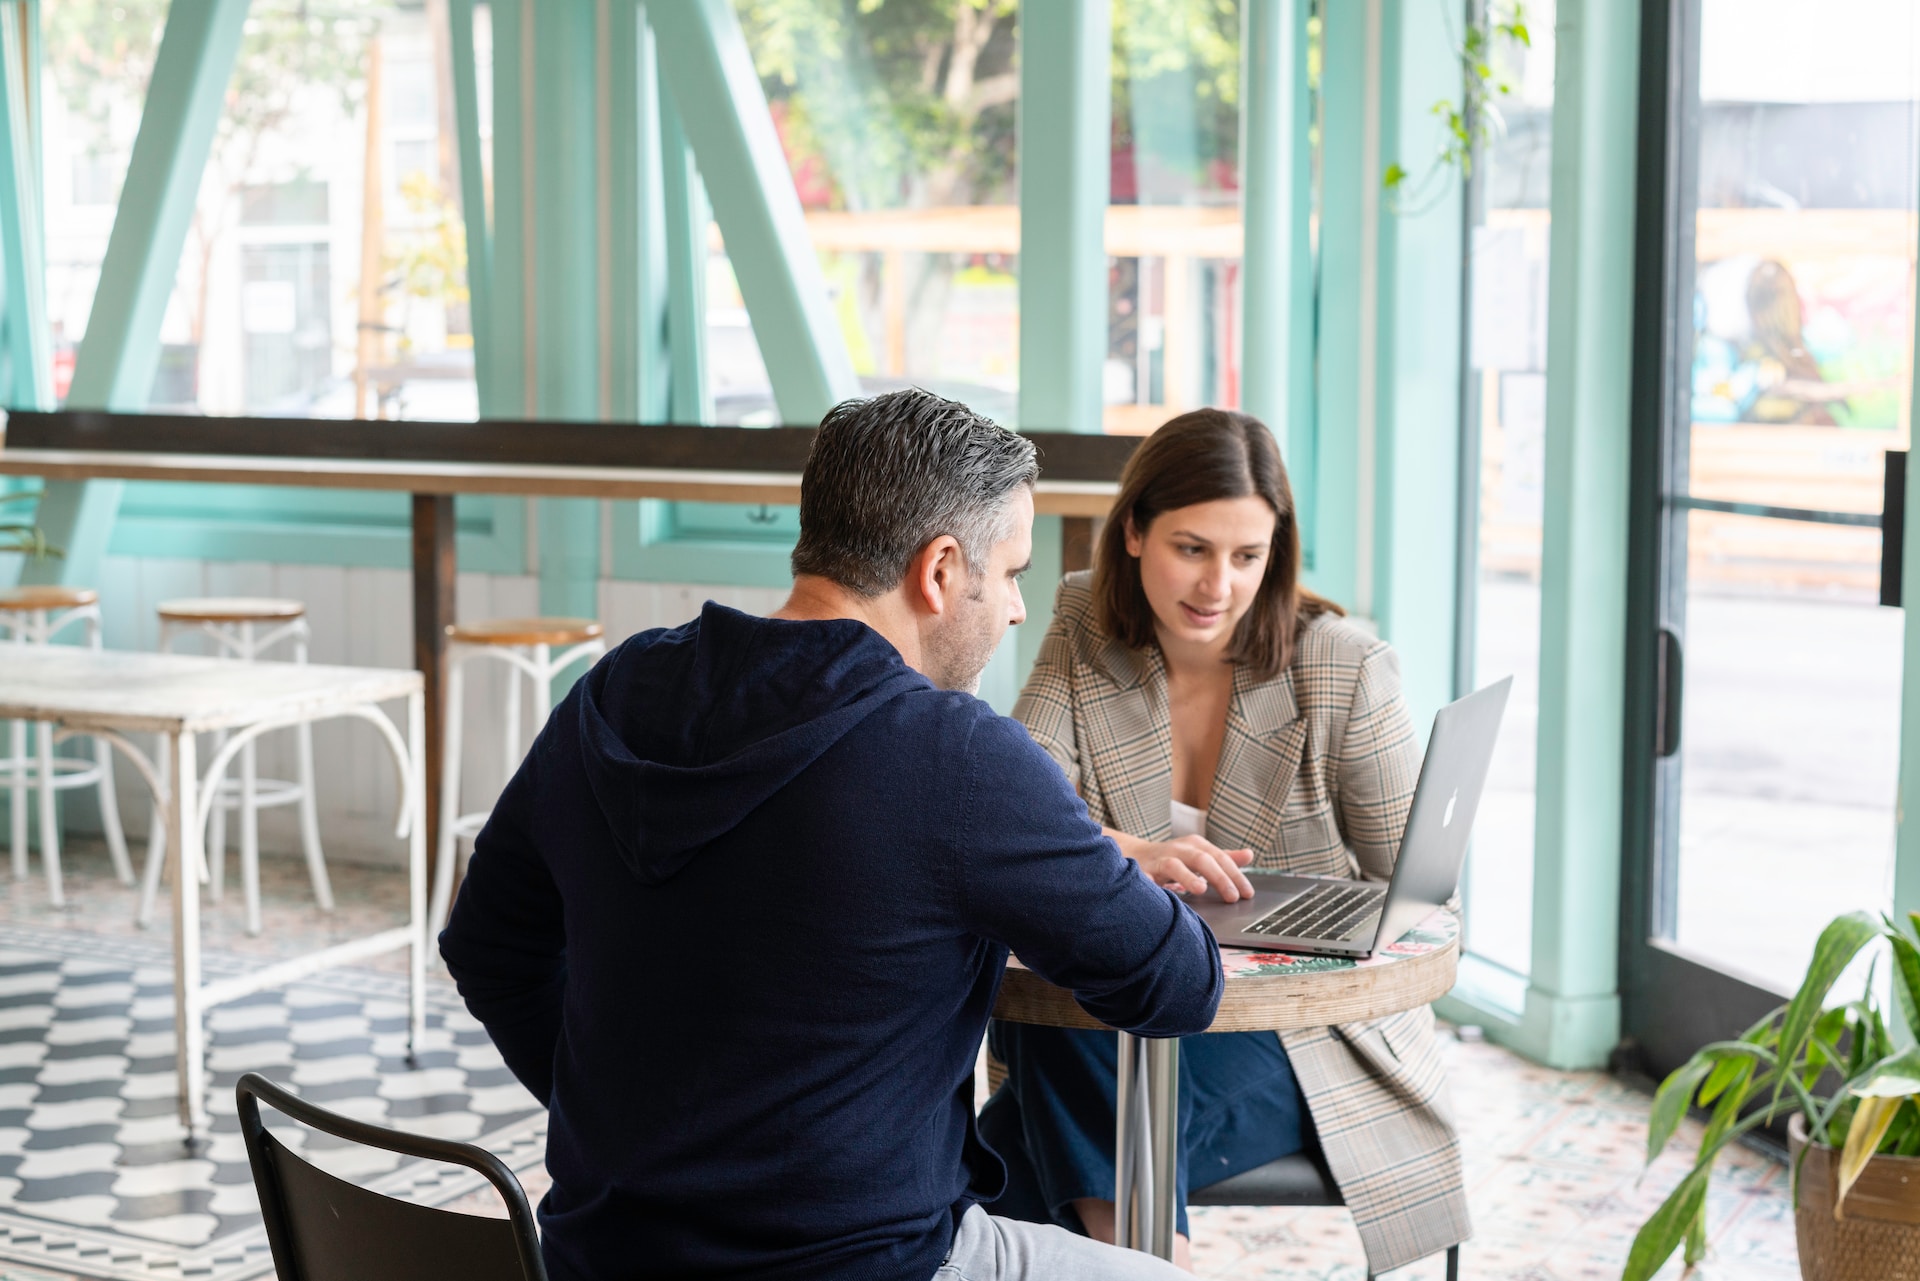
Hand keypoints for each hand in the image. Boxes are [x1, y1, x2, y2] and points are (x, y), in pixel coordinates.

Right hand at [1128, 835, 1255, 901]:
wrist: (1136, 854)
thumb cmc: (1174, 858)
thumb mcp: (1200, 855)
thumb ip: (1224, 858)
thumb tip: (1249, 855)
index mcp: (1196, 845)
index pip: (1220, 858)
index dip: (1235, 876)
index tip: (1247, 894)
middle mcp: (1179, 849)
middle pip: (1202, 860)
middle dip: (1219, 878)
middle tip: (1232, 897)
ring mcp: (1160, 859)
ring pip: (1174, 865)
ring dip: (1188, 877)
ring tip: (1200, 890)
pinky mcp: (1142, 870)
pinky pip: (1146, 878)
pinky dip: (1152, 885)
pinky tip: (1161, 894)